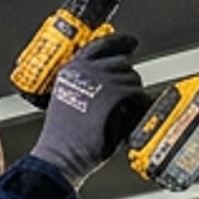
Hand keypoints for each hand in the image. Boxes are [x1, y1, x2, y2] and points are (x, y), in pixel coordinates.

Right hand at [31, 34, 149, 186]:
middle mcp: (84, 70)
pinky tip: (132, 114)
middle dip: (127, 78)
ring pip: (132, 78)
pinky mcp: (113, 95)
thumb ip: (88, 85)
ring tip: (124, 112)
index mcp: (70, 69)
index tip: (131, 42)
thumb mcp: (69, 101)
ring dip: (133, 94)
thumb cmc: (62, 139)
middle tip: (127, 96)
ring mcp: (99, 81)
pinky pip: (137, 93)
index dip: (120, 41)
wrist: (59, 157)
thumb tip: (113, 79)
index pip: (99, 45)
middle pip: (121, 62)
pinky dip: (138, 104)